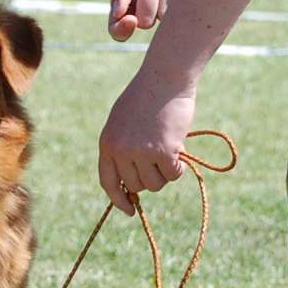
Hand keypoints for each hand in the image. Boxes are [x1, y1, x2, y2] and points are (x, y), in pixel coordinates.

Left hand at [97, 70, 195, 214]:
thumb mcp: (123, 122)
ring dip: (165, 172)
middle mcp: (121, 151)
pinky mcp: (163, 151)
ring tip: (169, 148)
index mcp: (108, 143)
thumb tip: (131, 184)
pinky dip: (179, 167)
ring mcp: (141, 152)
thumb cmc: (147, 97)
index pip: (108, 182)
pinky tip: (180, 148)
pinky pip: (172, 174)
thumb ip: (123, 149)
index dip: (119, 199)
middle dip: (150, 178)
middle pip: (136, 186)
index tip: (129, 210)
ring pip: (155, 184)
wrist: (164, 78)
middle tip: (160, 159)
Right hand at [107, 0, 191, 40]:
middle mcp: (146, 8)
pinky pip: (182, 9)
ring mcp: (168, 7)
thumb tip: (117, 12)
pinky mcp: (187, 3)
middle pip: (143, 22)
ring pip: (163, 17)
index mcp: (126, 0)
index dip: (121, 30)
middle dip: (146, 0)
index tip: (130, 21)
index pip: (118, 28)